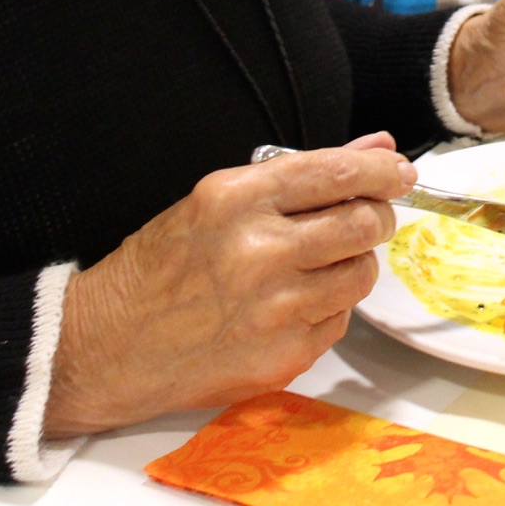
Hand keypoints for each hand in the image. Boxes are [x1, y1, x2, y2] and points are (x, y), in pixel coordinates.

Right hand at [44, 133, 414, 434]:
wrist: (107, 349)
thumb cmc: (156, 272)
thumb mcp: (215, 204)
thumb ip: (299, 176)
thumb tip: (374, 150)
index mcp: (236, 199)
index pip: (338, 174)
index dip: (381, 173)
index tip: (397, 173)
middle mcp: (260, 251)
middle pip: (363, 225)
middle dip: (373, 218)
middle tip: (362, 221)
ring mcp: (275, 308)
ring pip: (360, 274)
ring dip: (350, 265)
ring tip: (314, 266)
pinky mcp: (284, 355)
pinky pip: (338, 320)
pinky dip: (327, 308)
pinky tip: (289, 305)